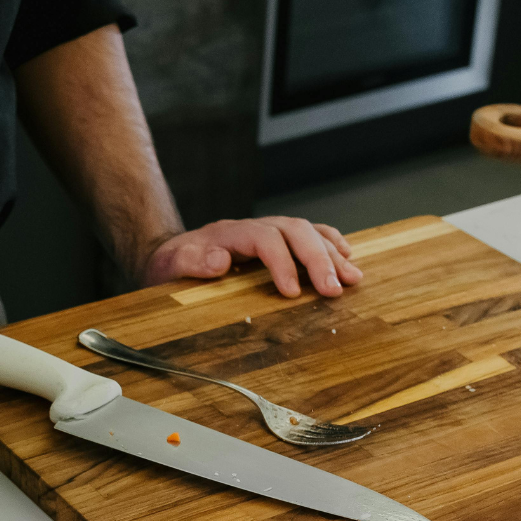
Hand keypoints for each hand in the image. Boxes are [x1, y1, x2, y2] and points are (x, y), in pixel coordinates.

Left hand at [142, 217, 361, 297]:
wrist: (168, 255)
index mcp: (229, 233)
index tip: (292, 293)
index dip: (282, 263)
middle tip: (335, 289)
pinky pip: (309, 235)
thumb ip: (191, 261)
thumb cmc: (170, 264)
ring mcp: (267, 231)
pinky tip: (347, 258)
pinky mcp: (276, 240)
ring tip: (352, 277)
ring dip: (331, 254)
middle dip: (318, 259)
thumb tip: (219, 259)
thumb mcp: (169, 265)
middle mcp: (253, 228)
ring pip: (307, 232)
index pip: (265, 239)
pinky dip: (330, 244)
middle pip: (294, 231)